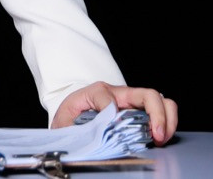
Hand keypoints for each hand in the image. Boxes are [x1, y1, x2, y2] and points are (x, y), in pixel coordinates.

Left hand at [53, 81, 177, 145]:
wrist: (73, 114)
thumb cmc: (70, 116)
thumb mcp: (65, 120)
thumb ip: (74, 127)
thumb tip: (90, 137)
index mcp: (96, 92)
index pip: (107, 97)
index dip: (111, 112)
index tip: (111, 127)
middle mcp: (118, 93)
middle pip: (148, 94)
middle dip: (157, 115)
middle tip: (156, 136)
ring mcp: (132, 102)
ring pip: (161, 101)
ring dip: (167, 121)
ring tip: (161, 139)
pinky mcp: (140, 112)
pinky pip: (162, 113)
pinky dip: (167, 126)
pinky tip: (159, 140)